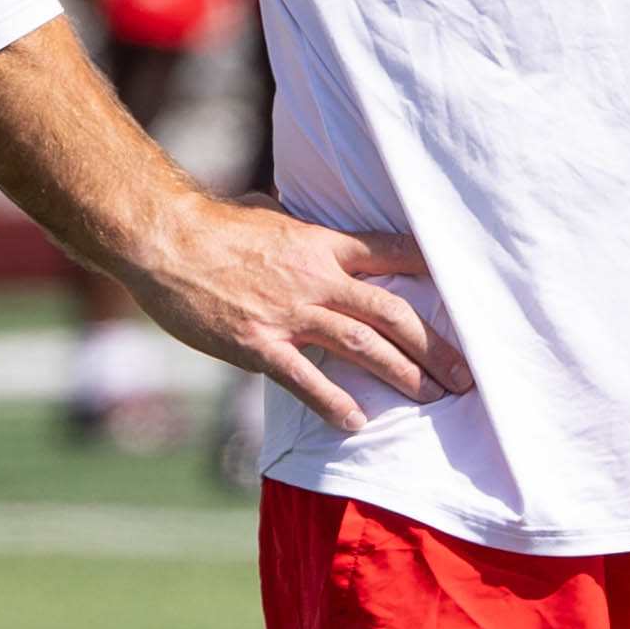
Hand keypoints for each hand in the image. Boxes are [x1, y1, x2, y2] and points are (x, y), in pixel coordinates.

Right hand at [122, 197, 473, 432]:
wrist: (164, 240)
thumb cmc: (211, 224)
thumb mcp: (265, 213)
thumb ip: (290, 220)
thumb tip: (289, 206)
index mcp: (321, 243)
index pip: (391, 253)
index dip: (430, 273)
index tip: (464, 293)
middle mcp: (316, 278)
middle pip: (392, 312)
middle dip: (434, 345)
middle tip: (465, 373)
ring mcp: (289, 313)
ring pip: (362, 345)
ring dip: (404, 374)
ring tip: (434, 398)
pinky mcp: (257, 345)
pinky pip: (305, 379)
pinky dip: (334, 402)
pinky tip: (357, 422)